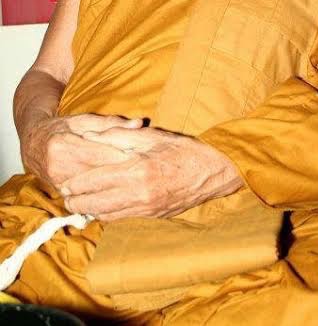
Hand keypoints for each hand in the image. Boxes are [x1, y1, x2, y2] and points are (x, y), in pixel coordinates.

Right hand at [22, 113, 142, 187]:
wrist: (34, 144)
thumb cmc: (62, 128)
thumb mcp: (84, 120)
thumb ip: (112, 123)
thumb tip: (139, 123)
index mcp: (63, 145)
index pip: (100, 154)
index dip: (123, 156)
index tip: (144, 156)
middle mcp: (58, 167)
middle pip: (98, 173)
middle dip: (122, 171)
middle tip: (145, 170)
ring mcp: (58, 183)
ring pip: (94, 187)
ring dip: (114, 184)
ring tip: (136, 180)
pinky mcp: (61, 193)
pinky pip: (87, 195)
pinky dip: (103, 191)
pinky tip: (120, 189)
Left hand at [61, 127, 242, 220]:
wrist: (215, 171)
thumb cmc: (184, 149)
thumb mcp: (152, 136)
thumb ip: (119, 136)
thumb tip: (92, 136)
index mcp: (138, 172)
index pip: (97, 181)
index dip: (77, 183)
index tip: (64, 183)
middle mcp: (140, 195)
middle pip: (97, 204)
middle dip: (78, 201)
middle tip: (66, 196)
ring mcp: (147, 210)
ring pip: (107, 216)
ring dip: (90, 211)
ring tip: (78, 203)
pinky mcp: (153, 217)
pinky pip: (122, 220)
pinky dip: (107, 215)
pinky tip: (101, 208)